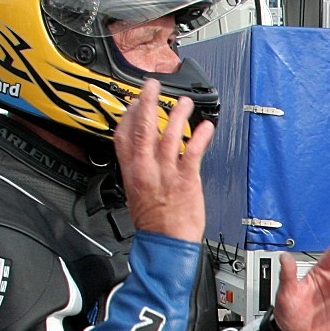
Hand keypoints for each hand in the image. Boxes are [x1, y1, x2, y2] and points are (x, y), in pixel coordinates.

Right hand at [114, 78, 213, 243]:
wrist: (165, 244)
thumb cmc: (154, 224)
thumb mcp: (136, 194)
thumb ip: (140, 172)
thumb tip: (144, 160)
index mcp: (132, 171)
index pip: (123, 136)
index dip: (127, 115)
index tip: (134, 102)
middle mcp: (146, 168)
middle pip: (143, 128)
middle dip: (147, 102)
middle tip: (152, 86)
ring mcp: (166, 172)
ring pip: (169, 135)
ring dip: (177, 114)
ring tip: (184, 102)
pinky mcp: (186, 179)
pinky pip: (193, 152)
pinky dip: (201, 137)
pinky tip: (206, 126)